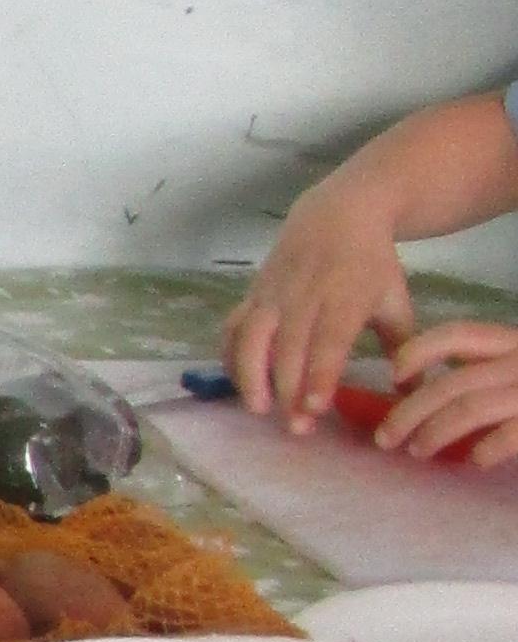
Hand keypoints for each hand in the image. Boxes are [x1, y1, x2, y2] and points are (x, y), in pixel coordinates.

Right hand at [227, 191, 415, 422]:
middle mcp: (304, 295)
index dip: (319, 374)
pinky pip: (234, 327)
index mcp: (346, 296)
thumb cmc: (371, 263)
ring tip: (258, 409)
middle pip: (289, 348)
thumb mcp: (394, 299)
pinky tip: (239, 381)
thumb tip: (411, 393)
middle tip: (296, 429)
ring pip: (252, 337)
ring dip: (250, 375)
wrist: (338, 213)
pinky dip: (230, 355)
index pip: (328, 340)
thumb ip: (402, 346)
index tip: (314, 407)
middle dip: (288, 390)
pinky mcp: (253, 293)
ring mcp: (274, 293)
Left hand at [374, 314, 517, 464]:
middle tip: (384, 438)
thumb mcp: (516, 366)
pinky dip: (486, 449)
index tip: (392, 374)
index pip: (458, 335)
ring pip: (468, 408)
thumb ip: (486, 369)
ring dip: (434, 432)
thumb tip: (430, 394)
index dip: (418, 351)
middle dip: (409, 411)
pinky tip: (475, 461)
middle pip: (451, 382)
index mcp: (511, 343)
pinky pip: (508, 435)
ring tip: (417, 451)